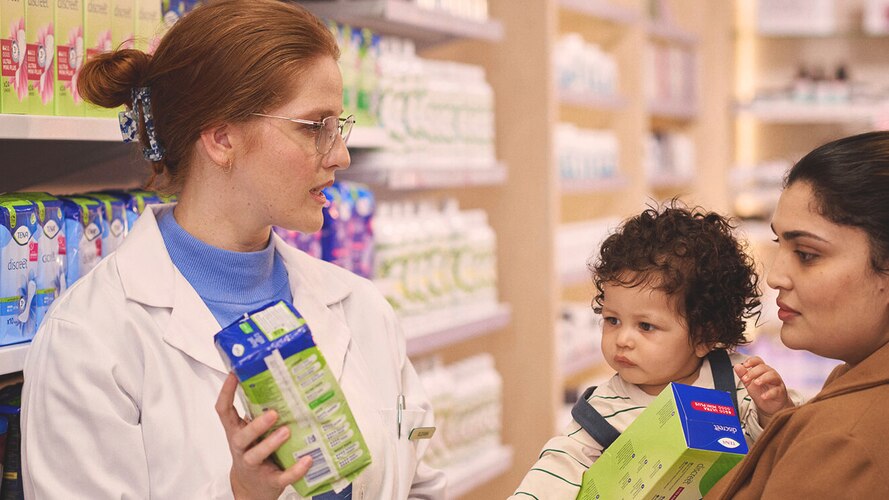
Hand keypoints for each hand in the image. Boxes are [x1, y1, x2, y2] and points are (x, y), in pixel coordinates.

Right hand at [216, 372, 312, 499]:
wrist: (252, 489)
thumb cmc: (254, 452)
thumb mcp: (251, 433)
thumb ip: (257, 413)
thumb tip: (279, 382)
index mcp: (236, 432)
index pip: (224, 411)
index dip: (226, 393)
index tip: (234, 374)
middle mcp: (242, 448)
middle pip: (242, 437)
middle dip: (256, 425)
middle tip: (273, 413)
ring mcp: (254, 466)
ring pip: (256, 455)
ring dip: (271, 443)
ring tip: (287, 431)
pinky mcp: (270, 481)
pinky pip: (282, 477)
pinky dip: (295, 470)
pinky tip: (308, 460)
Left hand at [734, 356, 794, 427]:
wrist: (771, 406)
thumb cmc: (761, 392)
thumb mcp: (749, 383)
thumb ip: (743, 375)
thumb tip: (737, 366)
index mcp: (762, 370)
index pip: (758, 361)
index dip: (752, 361)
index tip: (745, 365)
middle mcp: (770, 374)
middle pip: (764, 367)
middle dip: (753, 372)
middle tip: (745, 379)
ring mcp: (777, 383)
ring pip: (773, 376)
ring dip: (763, 378)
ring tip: (756, 383)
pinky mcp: (780, 392)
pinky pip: (777, 391)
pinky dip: (769, 393)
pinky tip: (763, 396)